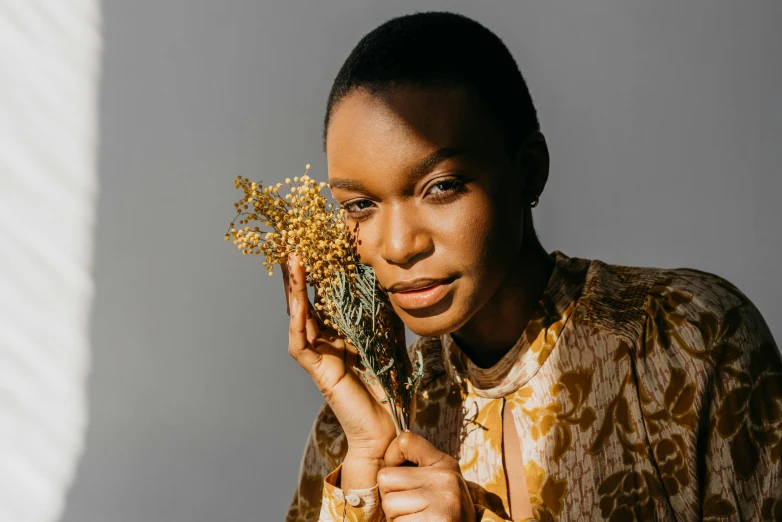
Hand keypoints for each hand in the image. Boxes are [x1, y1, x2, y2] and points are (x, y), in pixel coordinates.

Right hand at [282, 254, 399, 462]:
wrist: (389, 428)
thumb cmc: (391, 390)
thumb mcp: (392, 343)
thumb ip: (386, 318)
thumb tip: (389, 287)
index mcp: (342, 335)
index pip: (327, 298)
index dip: (322, 273)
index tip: (321, 245)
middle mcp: (326, 342)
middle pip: (307, 301)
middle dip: (301, 274)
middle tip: (295, 244)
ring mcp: (319, 356)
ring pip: (299, 317)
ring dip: (294, 289)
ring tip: (292, 260)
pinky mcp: (318, 371)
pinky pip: (300, 343)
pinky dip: (298, 321)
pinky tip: (298, 301)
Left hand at [378, 432, 475, 521]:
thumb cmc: (446, 510)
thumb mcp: (440, 480)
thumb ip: (418, 464)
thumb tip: (387, 458)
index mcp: (445, 463)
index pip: (405, 441)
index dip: (392, 457)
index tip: (398, 474)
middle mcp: (446, 479)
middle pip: (386, 478)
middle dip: (391, 495)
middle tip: (410, 506)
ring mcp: (442, 502)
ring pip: (388, 504)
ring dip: (396, 515)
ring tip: (416, 517)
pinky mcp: (435, 521)